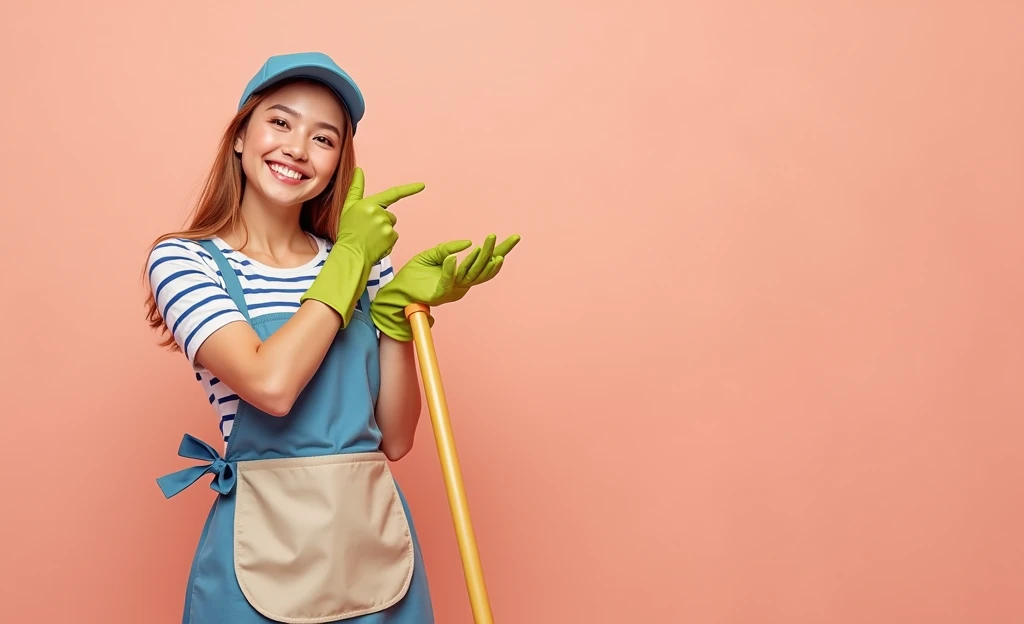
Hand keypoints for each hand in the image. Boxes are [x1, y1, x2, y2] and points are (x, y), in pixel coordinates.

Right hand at [336, 167, 424, 264]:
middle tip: (367, 230)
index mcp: (369, 204)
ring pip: (391, 226)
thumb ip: (356, 187)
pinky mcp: (391, 238)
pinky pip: (393, 237)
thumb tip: (359, 170)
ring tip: (370, 238)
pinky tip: (376, 245)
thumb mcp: (349, 207)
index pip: (393, 193)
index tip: (422, 185)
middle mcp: (380, 214)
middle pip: (390, 215)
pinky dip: (386, 241)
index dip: (409, 189)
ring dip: (383, 232)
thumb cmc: (348, 231)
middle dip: (381, 221)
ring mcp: (387, 226)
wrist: (350, 254)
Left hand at [370, 234, 521, 340]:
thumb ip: (448, 247)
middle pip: (484, 268)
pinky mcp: (439, 294)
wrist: (397, 291)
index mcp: (463, 273)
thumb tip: (468, 242)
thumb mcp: (432, 255)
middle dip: (493, 251)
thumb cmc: (414, 275)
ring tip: (484, 243)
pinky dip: (451, 268)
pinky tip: (454, 257)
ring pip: (470, 273)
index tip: (515, 237)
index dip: (501, 250)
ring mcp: (452, 289)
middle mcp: (462, 283)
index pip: (486, 261)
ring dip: (478, 258)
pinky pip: (448, 279)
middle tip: (495, 236)